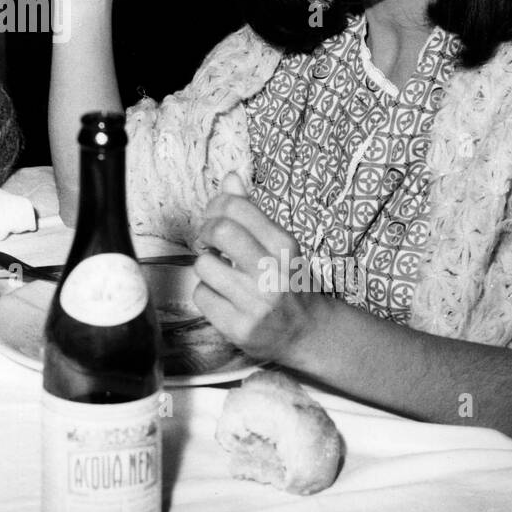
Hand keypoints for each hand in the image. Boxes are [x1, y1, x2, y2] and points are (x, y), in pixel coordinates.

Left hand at [192, 172, 323, 367]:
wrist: (309, 334)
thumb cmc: (289, 281)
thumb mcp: (278, 244)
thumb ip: (251, 212)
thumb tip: (230, 177)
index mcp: (284, 246)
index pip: (237, 207)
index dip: (216, 207)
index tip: (215, 217)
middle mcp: (273, 274)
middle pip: (219, 231)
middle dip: (205, 232)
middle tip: (210, 242)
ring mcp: (256, 304)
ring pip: (203, 265)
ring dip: (206, 267)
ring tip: (221, 273)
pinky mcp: (239, 329)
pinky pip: (202, 296)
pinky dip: (207, 294)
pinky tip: (224, 297)